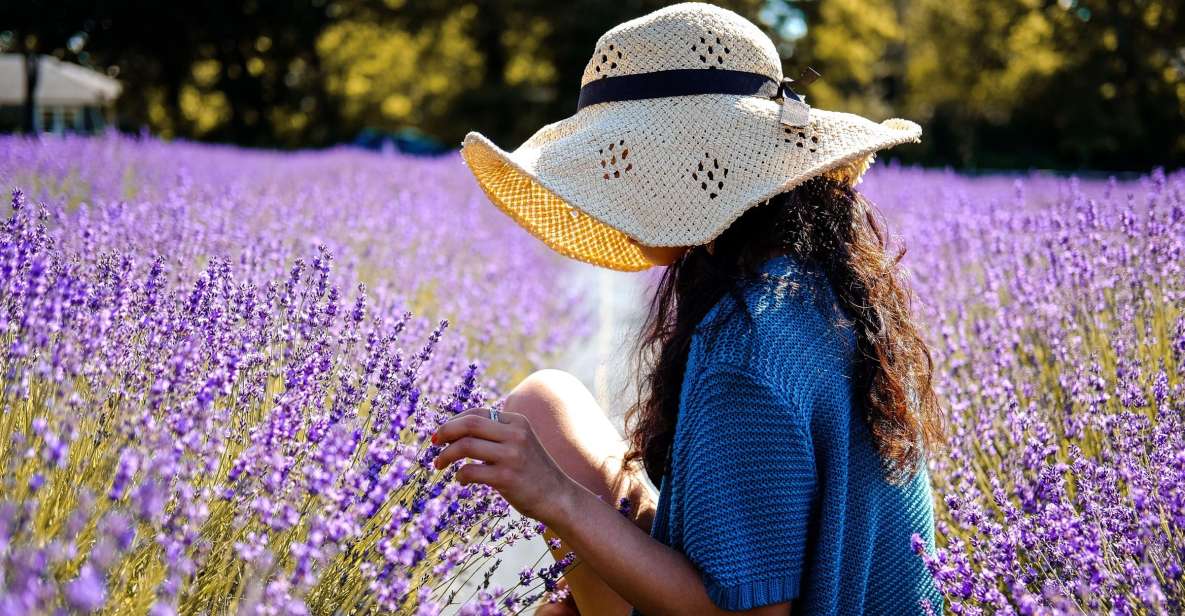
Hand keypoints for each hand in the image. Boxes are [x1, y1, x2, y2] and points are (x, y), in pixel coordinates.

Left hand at [432, 407, 578, 525]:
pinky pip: (471, 471)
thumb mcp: (521, 444)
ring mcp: (512, 456)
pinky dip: (460, 475)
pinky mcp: (507, 478)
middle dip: (446, 431)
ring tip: (439, 464)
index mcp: (517, 422)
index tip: (441, 434)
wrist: (558, 498)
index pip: (477, 413)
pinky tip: (461, 481)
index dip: (454, 421)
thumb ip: (497, 435)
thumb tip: (458, 430)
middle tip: (433, 443)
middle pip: (470, 424)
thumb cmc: (533, 472)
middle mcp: (516, 435)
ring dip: (447, 455)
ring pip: (466, 446)